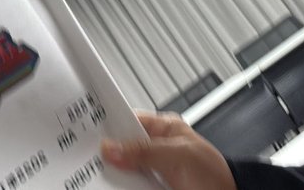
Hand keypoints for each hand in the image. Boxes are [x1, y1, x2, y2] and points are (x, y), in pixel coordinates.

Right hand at [101, 110, 235, 189]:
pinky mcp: (152, 187)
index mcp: (165, 128)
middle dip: (110, 154)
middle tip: (92, 157)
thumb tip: (112, 147)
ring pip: (124, 169)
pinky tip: (115, 186)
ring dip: (115, 173)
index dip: (110, 124)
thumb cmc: (215, 176)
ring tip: (100, 175)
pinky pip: (130, 186)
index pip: (129, 119)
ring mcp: (154, 169)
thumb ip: (145, 151)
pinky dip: (122, 186)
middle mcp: (157, 147)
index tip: (89, 130)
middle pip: (123, 147)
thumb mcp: (178, 156)